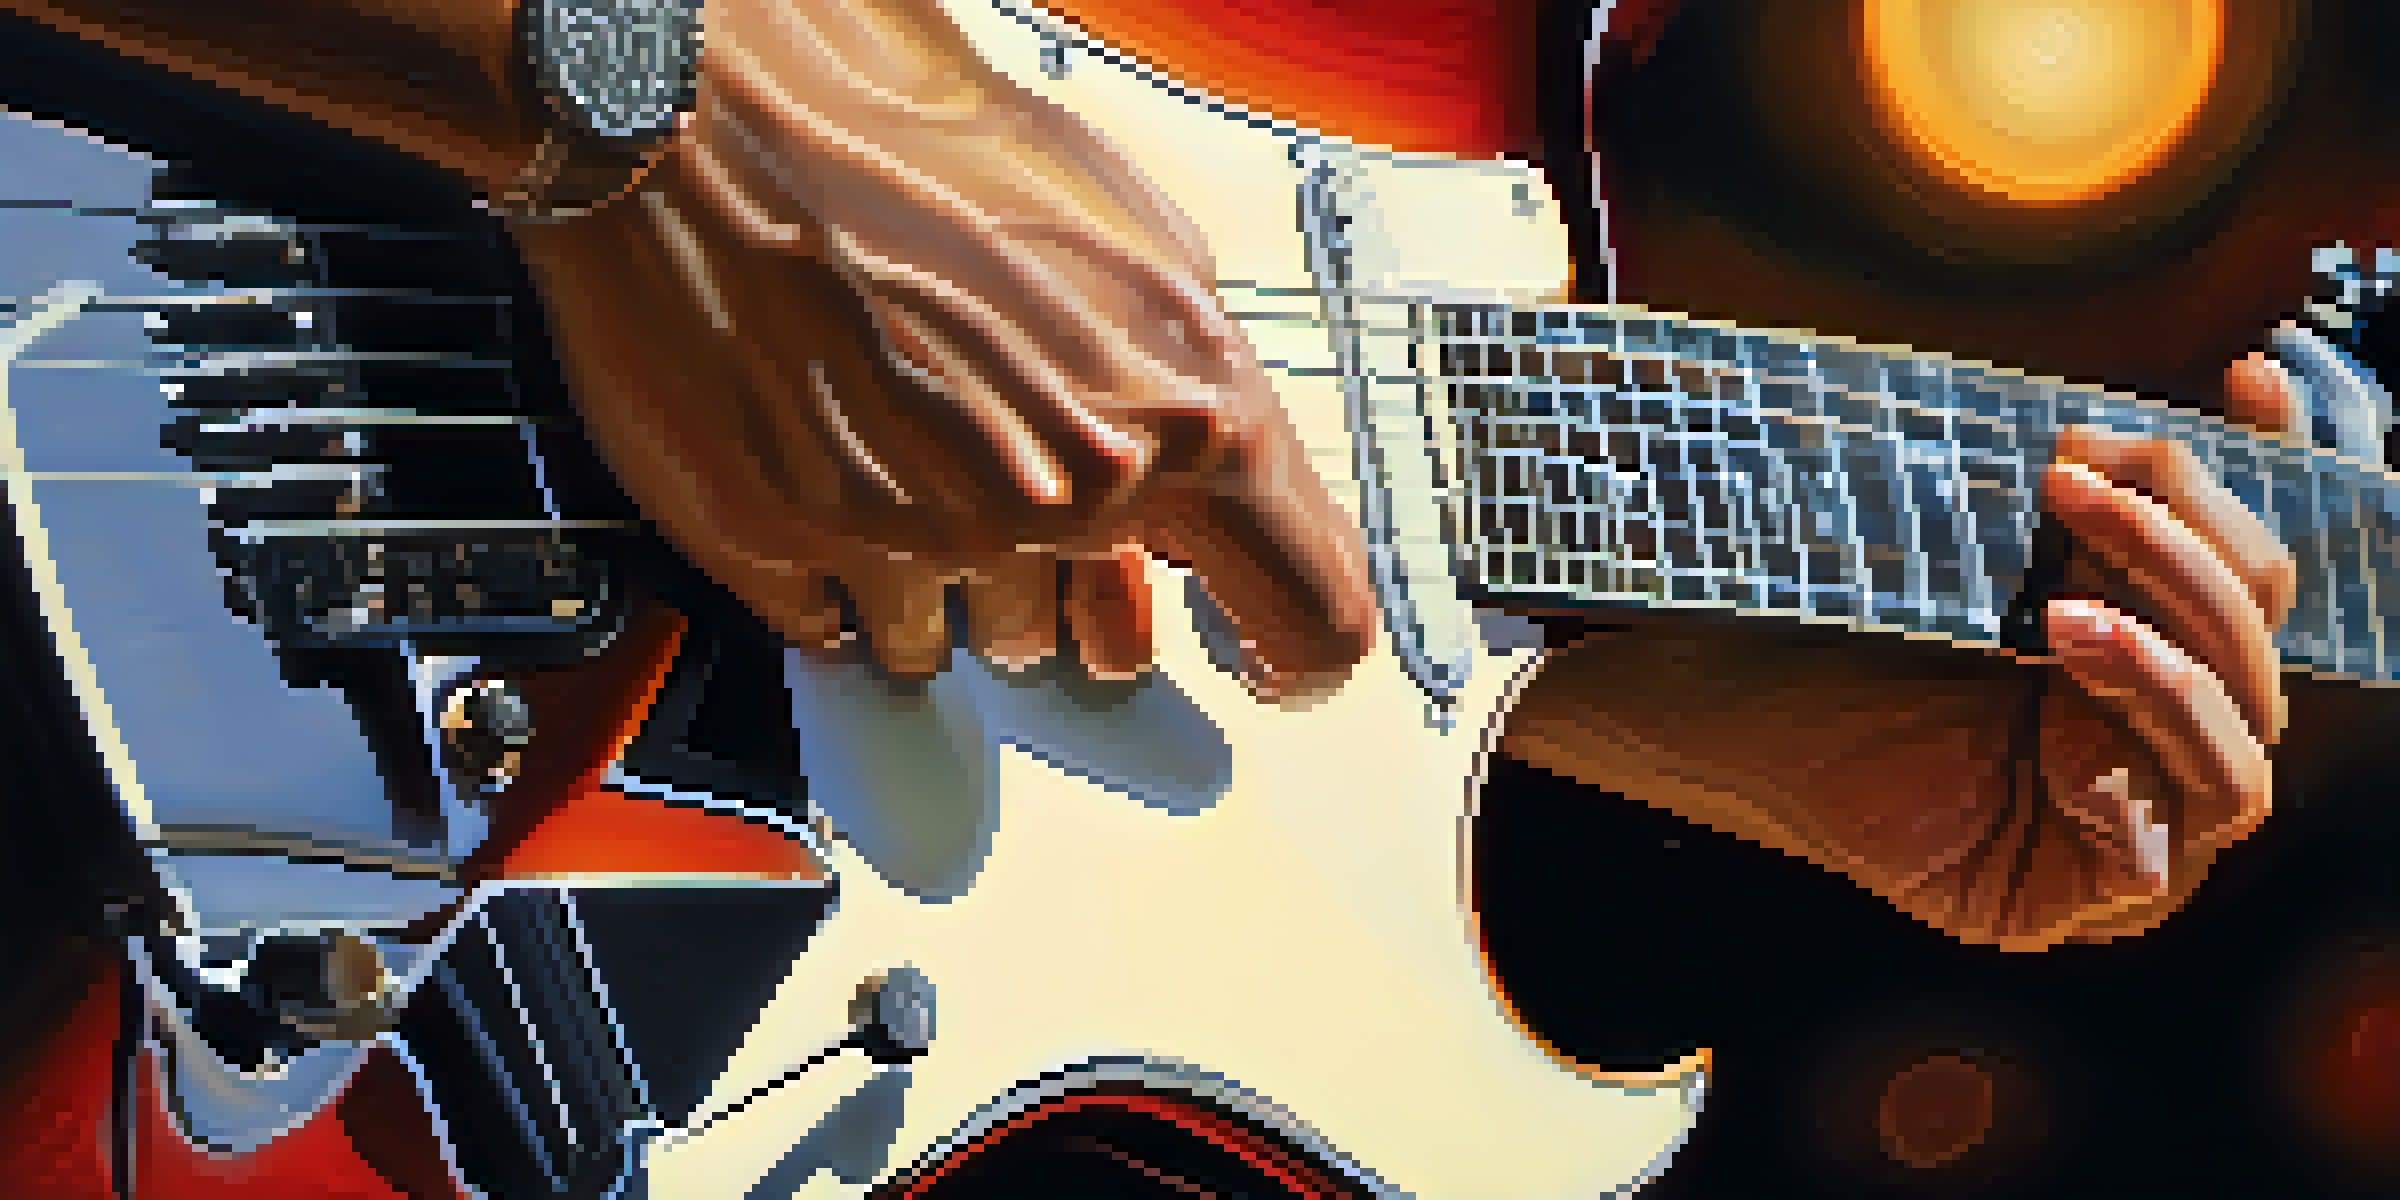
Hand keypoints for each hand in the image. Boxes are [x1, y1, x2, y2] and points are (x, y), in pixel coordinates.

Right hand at [505, 0, 1373, 693]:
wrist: (703, 119)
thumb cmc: (900, 143)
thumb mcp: (1127, 233)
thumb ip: (1189, 380)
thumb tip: (1215, 463)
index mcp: (1176, 419)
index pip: (1311, 617)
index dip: (1291, 649)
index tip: (1262, 658)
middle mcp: (1060, 497)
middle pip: (1106, 642)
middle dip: (1078, 585)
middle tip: (1031, 504)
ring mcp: (922, 538)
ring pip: (975, 638)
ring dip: (957, 574)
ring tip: (910, 453)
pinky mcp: (797, 555)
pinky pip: (854, 623)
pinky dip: (853, 567)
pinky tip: (838, 471)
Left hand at [1501, 353, 2301, 949]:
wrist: (1685, 712)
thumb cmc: (1792, 625)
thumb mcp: (1933, 540)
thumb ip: (2052, 495)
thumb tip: (2127, 424)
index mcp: (2118, 642)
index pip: (2242, 558)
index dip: (2258, 471)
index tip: (2247, 374)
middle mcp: (2137, 730)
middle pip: (2254, 625)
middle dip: (2182, 538)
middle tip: (2071, 476)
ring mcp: (2129, 815)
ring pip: (2248, 712)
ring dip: (2173, 624)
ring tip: (2061, 592)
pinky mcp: (2095, 888)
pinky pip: (2196, 804)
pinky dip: (2153, 715)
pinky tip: (2066, 658)